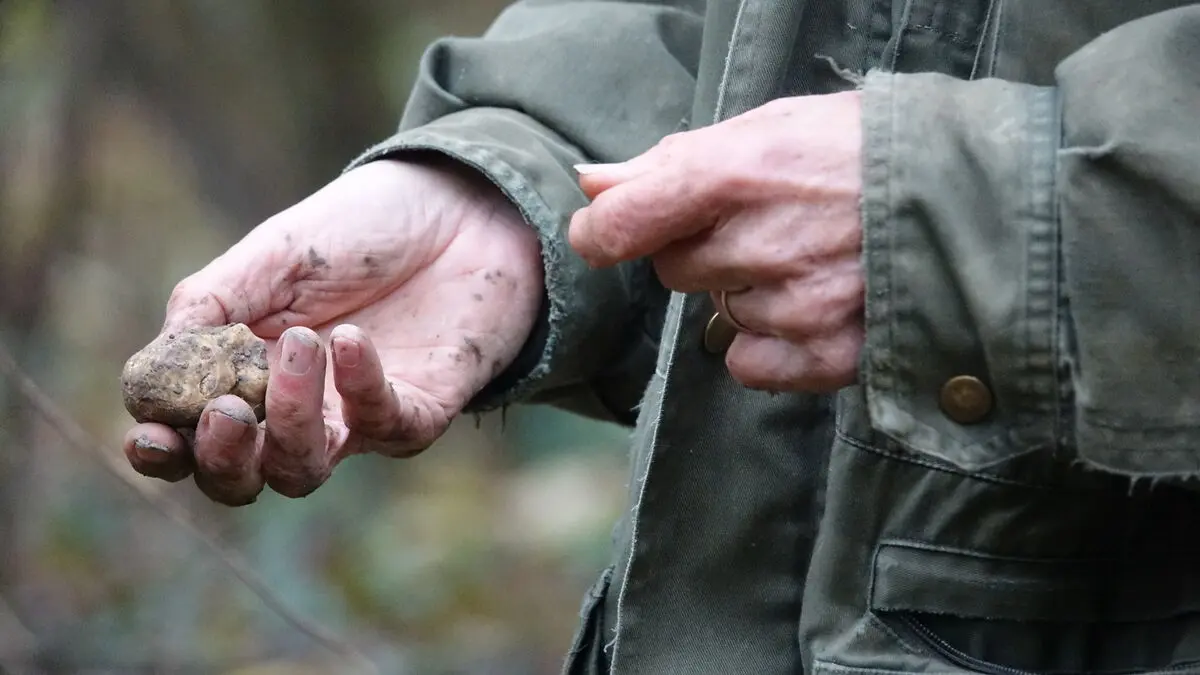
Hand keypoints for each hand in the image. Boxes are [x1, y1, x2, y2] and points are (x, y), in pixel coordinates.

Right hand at [122, 158, 542, 504]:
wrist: (459, 207)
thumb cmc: (359, 230)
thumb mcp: (272, 256)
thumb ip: (210, 306)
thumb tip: (148, 370)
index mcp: (244, 372)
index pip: (190, 437)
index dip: (163, 450)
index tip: (147, 437)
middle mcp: (296, 409)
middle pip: (242, 478)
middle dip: (223, 460)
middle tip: (226, 412)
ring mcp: (356, 418)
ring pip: (304, 471)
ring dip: (290, 421)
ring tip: (301, 344)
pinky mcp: (419, 412)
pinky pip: (383, 427)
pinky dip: (361, 388)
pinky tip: (351, 340)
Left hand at [568, 92, 864, 391]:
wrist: (977, 192)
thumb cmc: (865, 149)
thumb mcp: (771, 127)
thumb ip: (672, 160)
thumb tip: (593, 184)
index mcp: (737, 173)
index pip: (623, 223)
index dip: (604, 231)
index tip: (609, 231)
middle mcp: (762, 243)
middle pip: (674, 270)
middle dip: (703, 248)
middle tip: (764, 223)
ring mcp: (798, 304)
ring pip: (720, 313)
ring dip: (747, 290)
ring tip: (809, 255)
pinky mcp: (830, 353)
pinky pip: (750, 364)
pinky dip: (770, 342)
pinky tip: (812, 305)